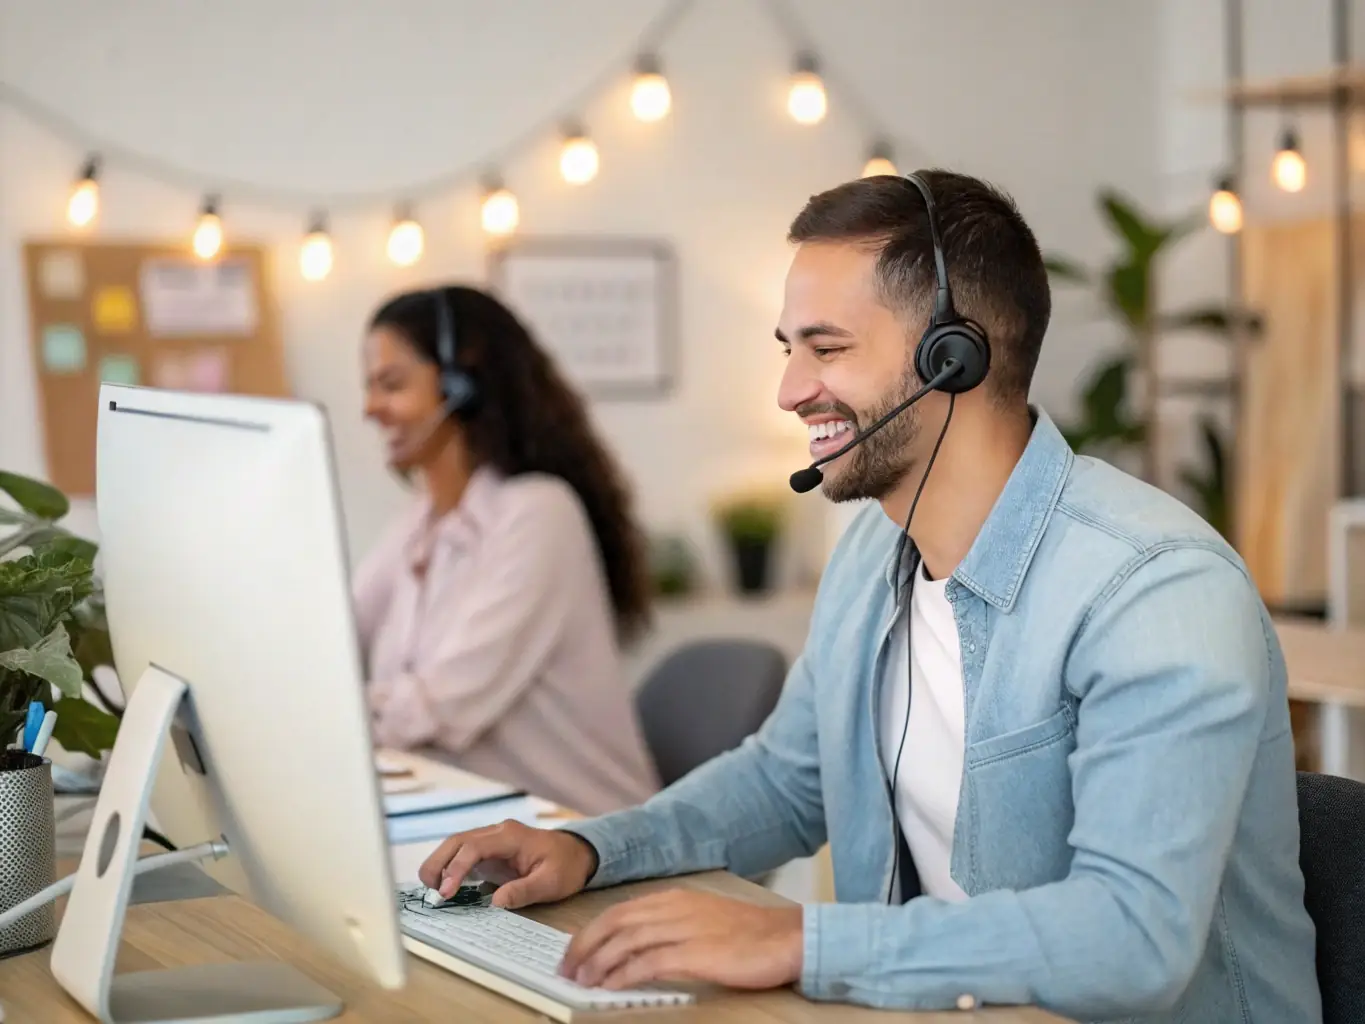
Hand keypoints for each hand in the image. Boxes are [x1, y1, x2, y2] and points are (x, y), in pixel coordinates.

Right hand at [417, 820, 597, 908]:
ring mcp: (492, 839)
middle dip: (439, 863)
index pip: (474, 847)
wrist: (578, 854)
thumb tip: (495, 903)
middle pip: (458, 840)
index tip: (446, 892)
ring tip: (433, 890)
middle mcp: (497, 832)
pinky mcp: (490, 850)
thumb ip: (524, 891)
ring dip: (441, 864)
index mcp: (511, 836)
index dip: (456, 868)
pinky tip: (445, 886)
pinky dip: (450, 867)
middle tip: (430, 890)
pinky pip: (464, 854)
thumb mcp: (551, 883)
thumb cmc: (566, 867)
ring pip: (456, 845)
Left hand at [559, 890, 802, 991]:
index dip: (591, 931)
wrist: (788, 938)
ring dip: (598, 962)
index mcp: (675, 898)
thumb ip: (672, 927)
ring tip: (581, 981)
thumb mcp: (705, 921)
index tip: (573, 951)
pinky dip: (623, 974)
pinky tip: (610, 987)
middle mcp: (675, 908)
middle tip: (566, 968)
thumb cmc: (751, 935)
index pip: (619, 910)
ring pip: (626, 941)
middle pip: (615, 922)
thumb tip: (638, 949)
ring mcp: (685, 929)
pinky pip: (648, 962)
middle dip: (584, 945)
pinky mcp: (696, 953)